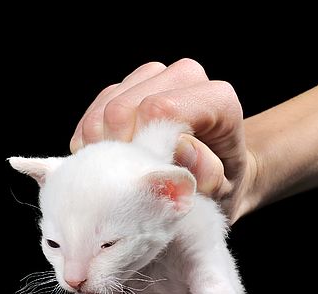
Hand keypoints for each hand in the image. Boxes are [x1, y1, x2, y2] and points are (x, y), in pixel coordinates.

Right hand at [70, 59, 254, 221]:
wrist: (220, 173)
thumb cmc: (223, 185)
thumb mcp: (223, 191)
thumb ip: (207, 173)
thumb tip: (181, 148)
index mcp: (218, 100)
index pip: (160, 109)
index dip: (139, 144)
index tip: (139, 176)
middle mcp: (186, 77)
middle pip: (125, 107)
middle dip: (116, 148)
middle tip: (126, 181)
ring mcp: (154, 77)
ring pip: (105, 107)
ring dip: (102, 146)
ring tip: (120, 174)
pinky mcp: (128, 85)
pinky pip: (95, 111)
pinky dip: (94, 142)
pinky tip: (108, 162)